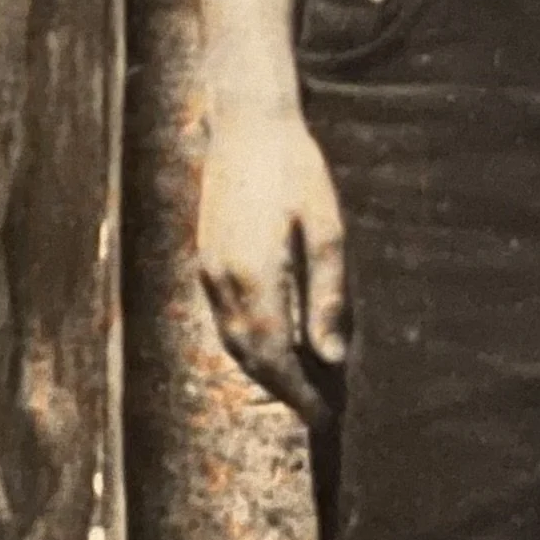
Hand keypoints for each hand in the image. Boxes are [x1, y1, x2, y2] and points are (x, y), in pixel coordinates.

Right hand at [198, 102, 347, 427]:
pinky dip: (247, 344)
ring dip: (262, 371)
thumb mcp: (327, 230)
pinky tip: (272, 345)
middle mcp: (223, 280)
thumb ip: (329, 296)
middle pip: (249, 356)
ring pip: (232, 341)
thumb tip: (332, 357)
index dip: (299, 392)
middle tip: (317, 411)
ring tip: (298, 387)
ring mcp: (209, 270)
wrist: (247, 124)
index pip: (275, 355)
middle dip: (282, 389)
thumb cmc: (297, 170)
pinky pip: (224, 319)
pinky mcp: (206, 259)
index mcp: (256, 276)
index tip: (325, 416)